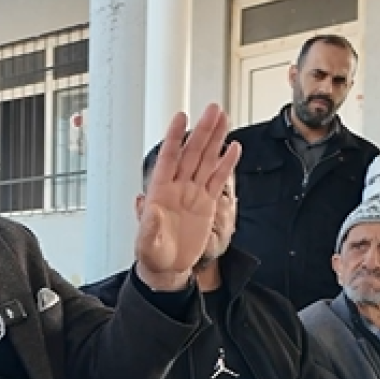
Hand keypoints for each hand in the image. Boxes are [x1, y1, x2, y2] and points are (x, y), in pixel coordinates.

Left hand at [135, 105, 240, 290]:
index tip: (181, 117)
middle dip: (202, 131)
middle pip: (192, 152)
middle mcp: (177, 187)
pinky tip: (233, 149)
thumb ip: (147, 225)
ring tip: (224, 119)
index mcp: (160, 191)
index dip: (174, 137)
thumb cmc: (153, 254)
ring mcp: (193, 193)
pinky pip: (217, 179)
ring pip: (206, 160)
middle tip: (212, 110)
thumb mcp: (146, 243)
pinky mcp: (206, 204)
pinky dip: (226, 164)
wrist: (168, 268)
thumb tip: (147, 207)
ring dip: (215, 139)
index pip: (168, 157)